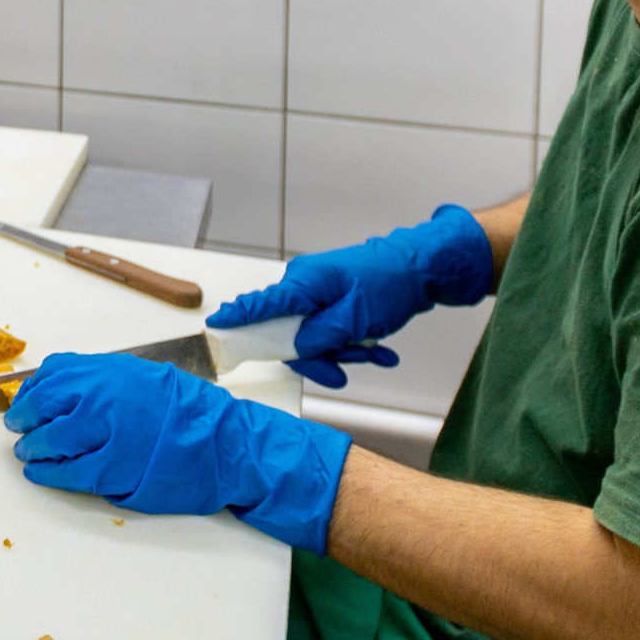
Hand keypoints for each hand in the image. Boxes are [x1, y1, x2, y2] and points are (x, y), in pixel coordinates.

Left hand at [7, 353, 351, 552]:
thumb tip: (57, 385)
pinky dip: (48, 473)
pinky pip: (69, 472)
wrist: (225, 443)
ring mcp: (108, 434)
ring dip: (33, 447)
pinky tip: (38, 472)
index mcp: (111, 371)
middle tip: (18, 426)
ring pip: (52, 440)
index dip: (32, 390)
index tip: (24, 399)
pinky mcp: (116, 468)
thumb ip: (102, 377)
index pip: (54, 374)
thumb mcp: (143, 376)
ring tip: (27, 452)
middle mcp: (104, 397)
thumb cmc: (188, 410)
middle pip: (45, 406)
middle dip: (25, 418)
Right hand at [205, 205, 493, 387]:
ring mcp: (321, 293)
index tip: (216, 326)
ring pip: (315, 337)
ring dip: (344, 352)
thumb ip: (317, 338)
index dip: (238, 317)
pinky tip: (379, 349)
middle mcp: (306, 285)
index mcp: (304, 283)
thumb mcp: (353, 320)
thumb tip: (296, 350)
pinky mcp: (335, 301)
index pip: (260, 304)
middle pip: (290, 332)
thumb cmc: (391, 284)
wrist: (424, 269)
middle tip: (344, 370)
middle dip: (320, 356)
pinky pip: (332, 331)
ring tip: (374, 351)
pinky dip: (354, 343)